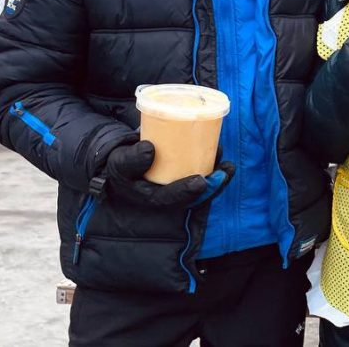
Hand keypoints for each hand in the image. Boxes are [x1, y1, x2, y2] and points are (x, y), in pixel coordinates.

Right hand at [105, 141, 233, 208]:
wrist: (124, 160)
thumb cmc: (121, 163)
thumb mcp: (120, 163)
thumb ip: (130, 160)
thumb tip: (150, 149)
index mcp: (152, 197)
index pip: (170, 198)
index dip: (186, 192)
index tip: (200, 182)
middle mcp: (169, 196)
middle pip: (193, 196)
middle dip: (212, 187)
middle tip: (225, 172)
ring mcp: (179, 187)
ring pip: (202, 187)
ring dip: (218, 178)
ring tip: (228, 166)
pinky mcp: (185, 175)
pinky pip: (202, 174)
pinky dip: (214, 167)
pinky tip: (223, 157)